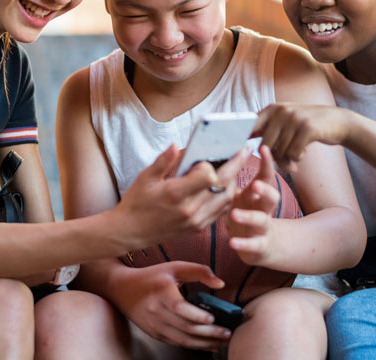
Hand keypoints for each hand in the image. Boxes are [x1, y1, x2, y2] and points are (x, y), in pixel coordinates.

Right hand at [116, 262, 230, 350]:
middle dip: (209, 333)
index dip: (197, 315)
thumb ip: (199, 271)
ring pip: (183, 339)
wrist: (122, 290)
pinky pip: (178, 343)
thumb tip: (220, 283)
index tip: (213, 318)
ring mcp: (156, 326)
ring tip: (222, 341)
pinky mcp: (156, 334)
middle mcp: (157, 311)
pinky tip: (209, 345)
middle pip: (186, 327)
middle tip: (227, 333)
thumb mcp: (174, 267)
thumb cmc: (152, 277)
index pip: (179, 307)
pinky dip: (195, 346)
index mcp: (162, 292)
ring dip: (205, 343)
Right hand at [117, 145, 249, 249]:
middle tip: (245, 150)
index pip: (208, 176)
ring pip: (226, 199)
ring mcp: (196, 220)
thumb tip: (177, 145)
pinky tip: (225, 185)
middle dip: (237, 165)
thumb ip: (164, 161)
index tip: (210, 154)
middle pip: (223, 186)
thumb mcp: (145, 177)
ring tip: (234, 166)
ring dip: (234, 181)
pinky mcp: (198, 227)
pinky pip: (221, 211)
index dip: (211, 163)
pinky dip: (227, 196)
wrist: (130, 232)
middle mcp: (190, 209)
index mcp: (176, 194)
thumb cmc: (136, 202)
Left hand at [227, 145, 279, 265]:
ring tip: (233, 214)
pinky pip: (253, 245)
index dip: (267, 162)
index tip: (263, 148)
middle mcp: (263, 209)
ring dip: (249, 217)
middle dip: (265, 190)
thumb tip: (212, 156)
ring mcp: (263, 228)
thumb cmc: (243, 213)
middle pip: (272, 197)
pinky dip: (243, 244)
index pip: (265, 176)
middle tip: (255, 185)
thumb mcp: (237, 196)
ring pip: (261, 220)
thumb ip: (228, 180)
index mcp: (256, 195)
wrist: (260, 246)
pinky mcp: (258, 245)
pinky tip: (232, 243)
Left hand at [253, 104, 352, 169]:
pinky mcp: (307, 129)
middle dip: (273, 158)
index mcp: (273, 108)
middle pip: (265, 145)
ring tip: (295, 160)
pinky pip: (294, 153)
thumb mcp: (287, 120)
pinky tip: (304, 153)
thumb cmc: (308, 125)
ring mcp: (295, 118)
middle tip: (284, 164)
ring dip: (287, 162)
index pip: (251, 126)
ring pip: (280, 152)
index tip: (245, 151)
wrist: (338, 121)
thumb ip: (268, 127)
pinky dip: (298, 158)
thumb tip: (245, 137)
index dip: (245, 139)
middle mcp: (282, 110)